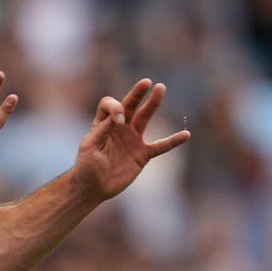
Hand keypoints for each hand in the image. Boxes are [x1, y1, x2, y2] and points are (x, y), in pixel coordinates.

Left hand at [72, 79, 190, 200]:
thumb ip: (102, 130)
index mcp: (103, 123)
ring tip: (161, 89)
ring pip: (145, 118)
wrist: (93, 188)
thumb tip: (117, 115)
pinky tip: (186, 135)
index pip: (110, 105)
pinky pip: (161, 146)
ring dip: (153, 104)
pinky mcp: (142, 154)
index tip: (120, 120)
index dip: (116, 108)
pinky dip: (173, 141)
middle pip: (130, 105)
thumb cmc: (85, 167)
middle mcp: (119, 128)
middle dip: (138, 94)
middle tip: (149, 82)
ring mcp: (132, 140)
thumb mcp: (89, 147)